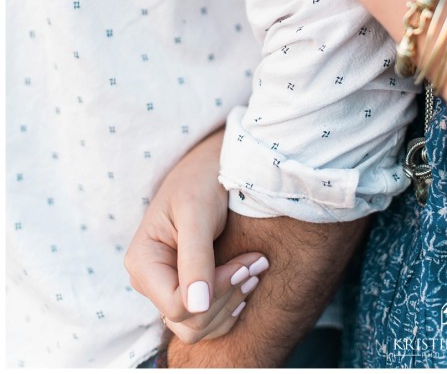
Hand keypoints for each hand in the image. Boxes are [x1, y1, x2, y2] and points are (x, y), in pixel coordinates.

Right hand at [124, 128, 267, 342]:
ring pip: (201, 326)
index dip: (215, 293)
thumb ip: (195, 258)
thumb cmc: (201, 180)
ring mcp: (166, 287)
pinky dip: (231, 303)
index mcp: (142, 263)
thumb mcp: (197, 213)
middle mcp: (150, 281)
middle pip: (190, 323)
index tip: (244, 264)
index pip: (178, 307)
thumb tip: (195, 308)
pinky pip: (208, 318)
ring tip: (254, 267)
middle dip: (227, 297)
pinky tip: (246, 276)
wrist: (211, 166)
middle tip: (256, 264)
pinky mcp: (186, 288)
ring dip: (233, 301)